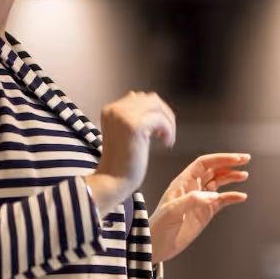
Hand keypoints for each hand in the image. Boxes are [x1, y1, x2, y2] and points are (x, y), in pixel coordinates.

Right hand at [87, 92, 175, 213]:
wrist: (113, 181)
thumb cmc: (121, 163)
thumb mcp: (124, 133)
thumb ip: (131, 116)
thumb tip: (143, 101)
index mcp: (110, 109)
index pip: (139, 97)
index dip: (154, 111)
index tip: (159, 129)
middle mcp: (115, 109)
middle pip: (151, 99)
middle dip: (164, 113)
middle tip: (167, 133)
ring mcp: (124, 116)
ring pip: (157, 106)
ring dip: (168, 121)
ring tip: (167, 139)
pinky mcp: (135, 125)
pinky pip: (161, 119)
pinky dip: (169, 130)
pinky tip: (167, 143)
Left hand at [149, 154, 249, 262]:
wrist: (158, 246)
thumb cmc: (159, 226)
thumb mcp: (172, 211)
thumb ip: (192, 200)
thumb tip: (213, 194)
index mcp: (183, 182)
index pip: (204, 164)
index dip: (220, 158)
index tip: (236, 158)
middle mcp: (193, 188)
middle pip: (214, 169)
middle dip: (229, 163)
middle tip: (245, 159)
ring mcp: (200, 200)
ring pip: (219, 182)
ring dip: (232, 177)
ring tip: (244, 175)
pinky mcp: (206, 212)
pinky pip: (222, 200)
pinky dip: (232, 197)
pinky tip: (241, 196)